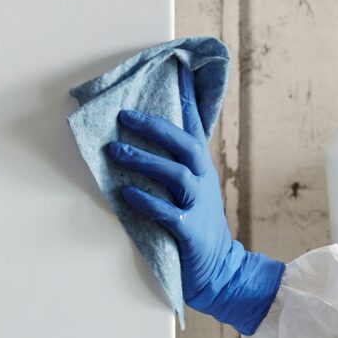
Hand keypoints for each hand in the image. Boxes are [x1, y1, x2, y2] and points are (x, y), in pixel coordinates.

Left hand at [108, 92, 283, 335]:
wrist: (221, 270)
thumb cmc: (198, 225)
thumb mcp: (192, 187)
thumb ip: (176, 160)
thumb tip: (149, 131)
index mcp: (200, 167)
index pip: (194, 124)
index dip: (185, 97)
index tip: (176, 68)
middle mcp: (202, 180)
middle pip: (183, 144)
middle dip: (154, 126)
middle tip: (125, 116)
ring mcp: (197, 205)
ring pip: (174, 174)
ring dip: (143, 160)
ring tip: (117, 151)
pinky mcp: (189, 232)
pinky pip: (167, 213)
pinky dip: (146, 202)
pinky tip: (126, 195)